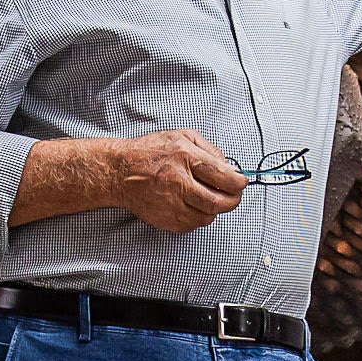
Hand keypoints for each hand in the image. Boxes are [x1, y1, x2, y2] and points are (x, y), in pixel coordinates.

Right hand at [107, 130, 245, 233]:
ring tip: (208, 197)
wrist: (120, 173)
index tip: (241, 182)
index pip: (224, 176)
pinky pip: (193, 224)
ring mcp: (172, 204)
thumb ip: (209, 149)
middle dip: (233, 200)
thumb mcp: (182, 137)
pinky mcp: (167, 220)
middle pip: (219, 202)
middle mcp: (179, 182)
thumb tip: (229, 166)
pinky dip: (199, 216)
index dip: (239, 182)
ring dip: (214, 209)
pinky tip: (192, 204)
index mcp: (185, 157)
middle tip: (233, 196)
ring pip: (208, 216)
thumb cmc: (149, 153)